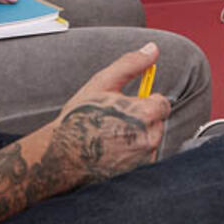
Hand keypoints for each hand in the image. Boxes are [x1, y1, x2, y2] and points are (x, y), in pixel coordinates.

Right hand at [49, 43, 169, 182]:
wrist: (61, 155)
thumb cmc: (80, 116)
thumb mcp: (103, 83)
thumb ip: (131, 64)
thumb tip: (153, 49)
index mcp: (145, 113)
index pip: (162, 103)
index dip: (145, 101)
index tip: (127, 105)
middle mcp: (149, 139)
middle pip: (157, 123)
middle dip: (142, 120)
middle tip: (115, 121)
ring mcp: (143, 160)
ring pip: (151, 141)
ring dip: (138, 138)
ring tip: (111, 137)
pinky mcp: (137, 174)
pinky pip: (144, 159)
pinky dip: (133, 155)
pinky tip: (112, 152)